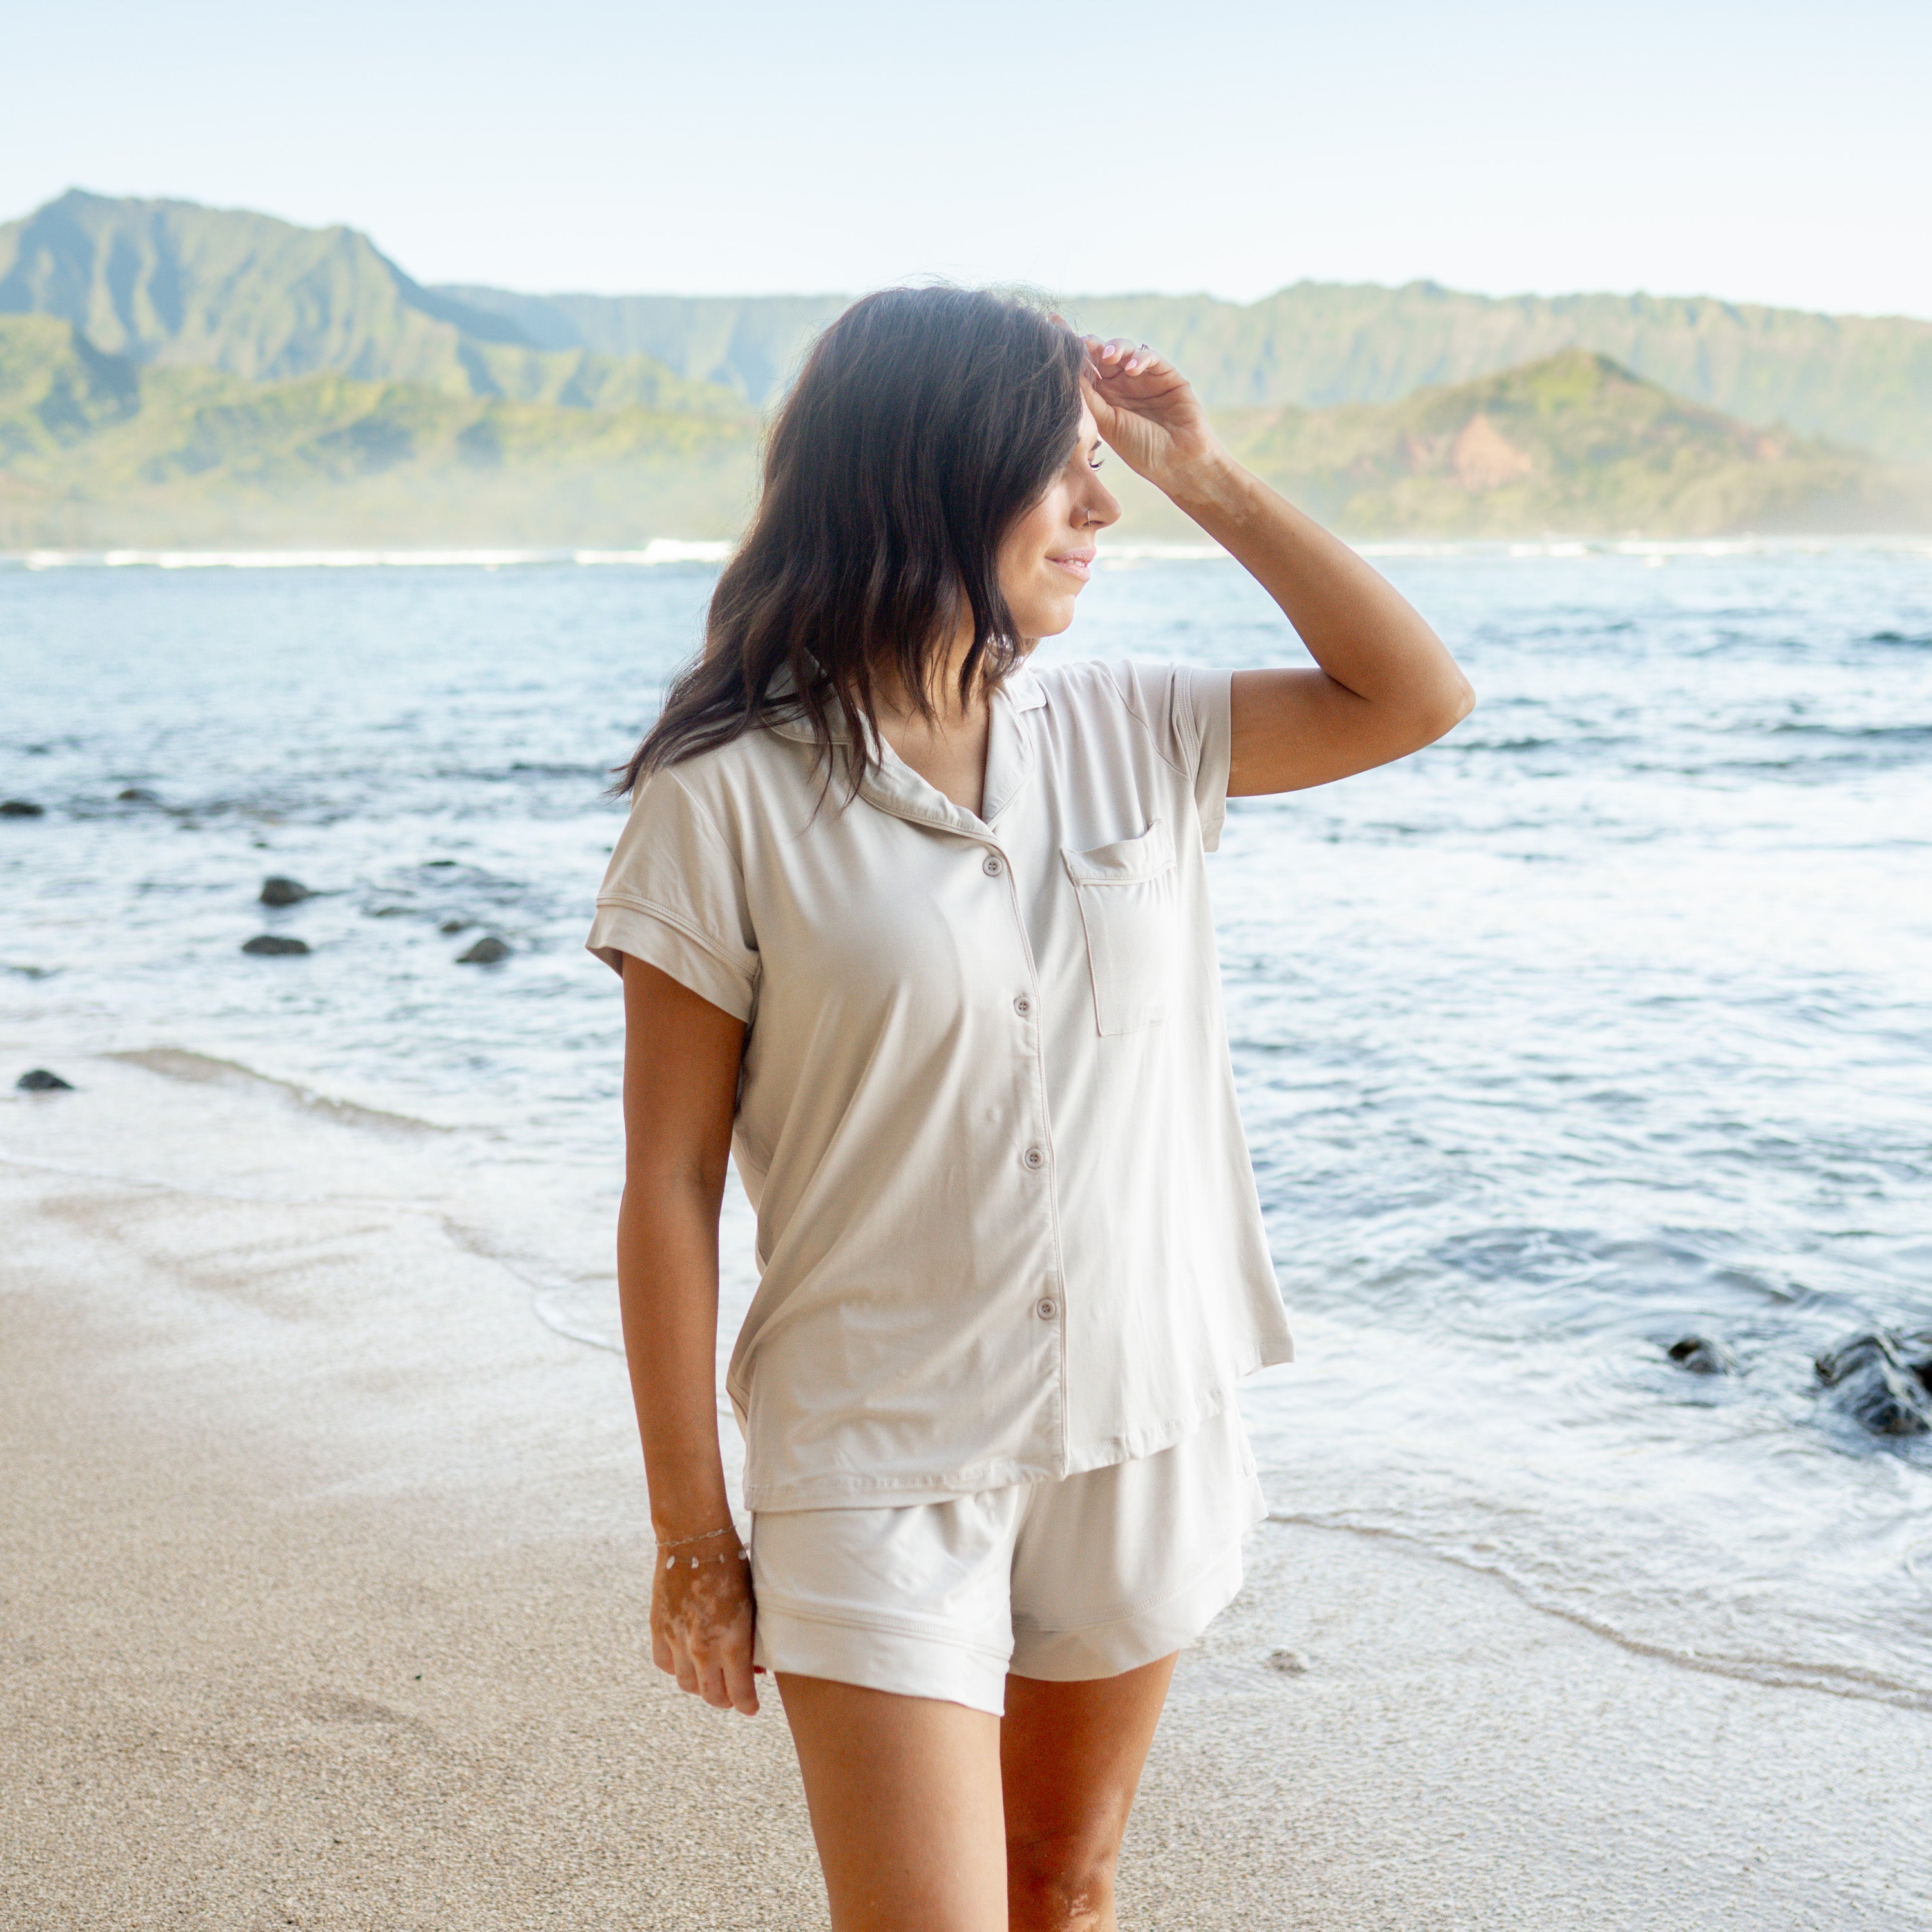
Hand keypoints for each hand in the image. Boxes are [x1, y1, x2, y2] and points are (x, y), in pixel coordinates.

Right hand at [652, 1532, 759, 1715]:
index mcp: (732, 1641)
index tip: (751, 1707)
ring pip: (687, 1684)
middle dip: (726, 1700)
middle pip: (712, 1696)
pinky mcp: (659, 1628)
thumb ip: (751, 1638)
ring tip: (711, 1678)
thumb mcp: (752, 1604)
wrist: (695, 1537)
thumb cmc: (734, 1565)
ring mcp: (678, 1640)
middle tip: (734, 1696)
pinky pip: (665, 1663)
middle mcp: (703, 1647)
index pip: (739, 1695)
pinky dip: (677, 1666)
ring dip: (701, 1686)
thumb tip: (755, 1668)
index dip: (747, 1706)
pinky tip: (687, 1658)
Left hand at [1080, 336, 1221, 492]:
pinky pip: (1150, 356)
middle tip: (1085, 343)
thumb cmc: (1140, 449)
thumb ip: (1088, 397)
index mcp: (1104, 398)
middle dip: (1092, 345)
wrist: (1178, 461)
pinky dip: (1139, 358)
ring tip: (1108, 355)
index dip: (1075, 352)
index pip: (1086, 369)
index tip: (1059, 336)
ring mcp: (1144, 378)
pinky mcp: (1166, 374)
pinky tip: (1131, 369)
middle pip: (1103, 354)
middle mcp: (1122, 385)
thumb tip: (1067, 371)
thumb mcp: (1107, 423)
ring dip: (1115, 347)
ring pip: (1125, 350)